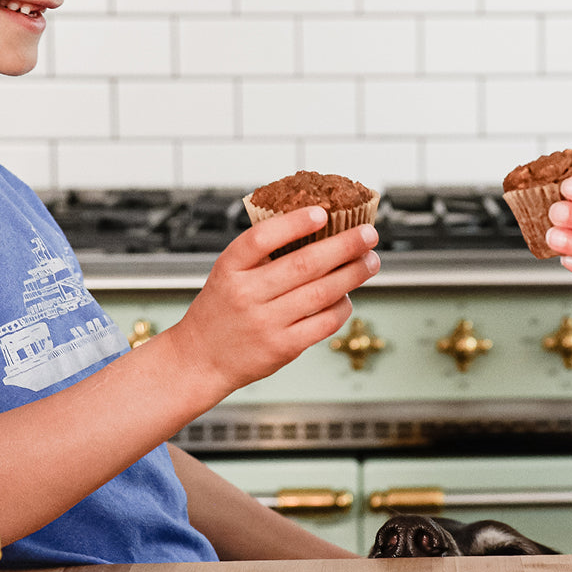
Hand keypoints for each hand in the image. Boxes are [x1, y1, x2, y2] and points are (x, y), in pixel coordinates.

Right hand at [164, 207, 379, 395]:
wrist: (200, 358)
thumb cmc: (222, 309)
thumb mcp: (228, 273)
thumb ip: (262, 253)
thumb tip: (319, 226)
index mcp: (229, 268)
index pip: (261, 238)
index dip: (294, 223)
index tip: (323, 212)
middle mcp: (246, 294)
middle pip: (304, 264)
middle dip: (344, 246)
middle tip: (369, 234)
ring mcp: (264, 323)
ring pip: (321, 293)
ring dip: (352, 274)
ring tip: (370, 261)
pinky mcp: (281, 348)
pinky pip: (323, 323)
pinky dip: (342, 307)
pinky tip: (348, 296)